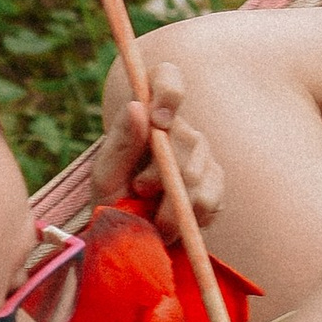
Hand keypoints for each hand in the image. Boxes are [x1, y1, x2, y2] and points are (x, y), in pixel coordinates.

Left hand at [88, 53, 224, 241]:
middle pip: (188, 138)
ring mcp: (203, 158)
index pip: (168, 78)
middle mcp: (181, 131)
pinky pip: (212, 198)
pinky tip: (174, 225)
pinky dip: (190, 218)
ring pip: (199, 173)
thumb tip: (138, 104)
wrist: (130, 243)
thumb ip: (121, 141)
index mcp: (149, 117)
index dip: (169, 92)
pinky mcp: (216, 188)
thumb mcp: (105, 175)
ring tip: (152, 219)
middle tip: (140, 190)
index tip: (159, 119)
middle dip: (161, 173)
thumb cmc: (113, 202)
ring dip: (172, 204)